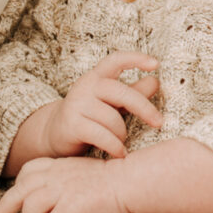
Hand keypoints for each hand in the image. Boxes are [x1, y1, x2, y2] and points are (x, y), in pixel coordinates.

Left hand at [0, 155, 132, 212]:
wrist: (131, 182)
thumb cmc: (112, 182)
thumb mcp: (82, 174)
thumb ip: (63, 182)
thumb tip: (49, 202)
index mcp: (58, 166)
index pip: (26, 173)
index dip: (16, 190)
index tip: (10, 203)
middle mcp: (55, 176)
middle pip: (18, 191)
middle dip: (3, 208)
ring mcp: (61, 190)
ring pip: (30, 210)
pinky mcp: (71, 206)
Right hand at [7, 54, 159, 168]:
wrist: (54, 134)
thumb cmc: (90, 116)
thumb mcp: (112, 102)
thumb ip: (133, 92)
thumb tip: (155, 82)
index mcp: (97, 77)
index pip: (115, 60)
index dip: (135, 59)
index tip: (156, 64)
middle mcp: (86, 87)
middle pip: (121, 93)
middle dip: (144, 108)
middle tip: (159, 122)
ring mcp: (77, 105)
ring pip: (112, 119)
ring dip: (122, 134)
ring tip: (120, 142)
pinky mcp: (72, 125)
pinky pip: (102, 135)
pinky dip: (115, 146)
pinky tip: (120, 153)